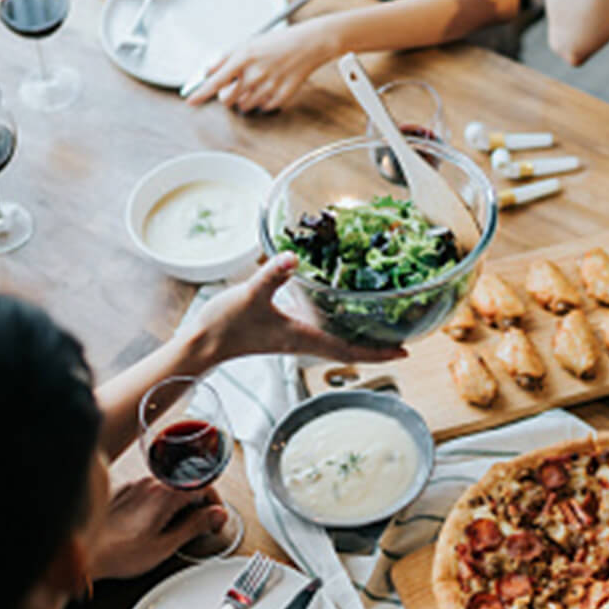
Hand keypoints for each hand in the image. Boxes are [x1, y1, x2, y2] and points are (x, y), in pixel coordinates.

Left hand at [89, 477, 227, 579]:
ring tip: (175, 528)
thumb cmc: (118, 553)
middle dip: (198, 504)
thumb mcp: (165, 546)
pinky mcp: (123, 493)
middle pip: (187, 484)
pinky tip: (153, 525)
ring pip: (169, 488)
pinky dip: (160, 504)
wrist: (84, 553)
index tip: (215, 518)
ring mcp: (135, 486)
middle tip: (200, 526)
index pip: (203, 485)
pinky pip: (151, 492)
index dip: (215, 502)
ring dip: (179, 504)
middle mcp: (149, 484)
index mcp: (164, 494)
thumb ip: (195, 526)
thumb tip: (216, 515)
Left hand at [186, 19, 339, 113]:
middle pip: (227, 100)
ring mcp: (269, 87)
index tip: (190, 101)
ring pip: (245, 106)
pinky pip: (263, 108)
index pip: (216, 80)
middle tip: (236, 86)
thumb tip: (207, 71)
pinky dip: (262, 101)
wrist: (307, 44)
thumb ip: (225, 58)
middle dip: (228, 96)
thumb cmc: (276, 43)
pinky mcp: (281, 97)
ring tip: (257, 84)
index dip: (201, 93)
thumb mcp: (248, 44)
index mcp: (244, 57)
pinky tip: (270, 87)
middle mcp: (255, 74)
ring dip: (246, 99)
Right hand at [190, 252, 406, 362]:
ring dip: (360, 335)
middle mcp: (305, 340)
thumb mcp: (250, 295)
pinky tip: (342, 306)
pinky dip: (339, 321)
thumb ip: (272, 275)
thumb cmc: (226, 326)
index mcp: (304, 338)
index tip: (405, 351)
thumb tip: (293, 256)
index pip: (350, 351)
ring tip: (383, 322)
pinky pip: (322, 328)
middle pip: (350, 348)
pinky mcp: (285, 328)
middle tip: (405, 334)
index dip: (379, 352)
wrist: (203, 344)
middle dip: (378, 344)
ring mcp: (296, 336)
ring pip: (338, 339)